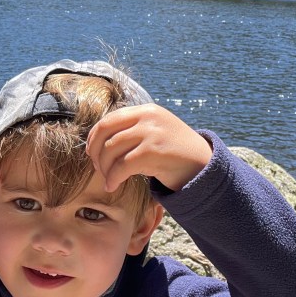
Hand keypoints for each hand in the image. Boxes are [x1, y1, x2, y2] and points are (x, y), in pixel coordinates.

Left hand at [85, 104, 212, 192]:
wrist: (204, 166)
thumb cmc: (175, 153)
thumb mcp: (155, 132)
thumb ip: (133, 130)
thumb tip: (100, 140)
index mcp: (146, 110)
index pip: (109, 119)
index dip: (94, 136)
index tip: (91, 152)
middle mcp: (147, 117)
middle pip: (105, 131)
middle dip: (96, 151)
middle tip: (97, 167)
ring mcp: (151, 133)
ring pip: (111, 149)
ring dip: (104, 168)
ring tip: (108, 179)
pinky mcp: (153, 152)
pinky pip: (122, 165)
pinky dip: (113, 177)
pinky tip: (112, 185)